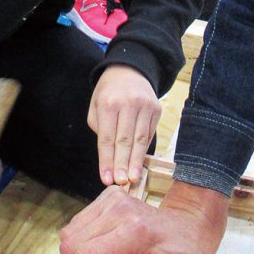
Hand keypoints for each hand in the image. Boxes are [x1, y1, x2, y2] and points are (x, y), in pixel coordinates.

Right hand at [60, 181, 228, 253]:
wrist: (190, 220)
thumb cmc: (184, 252)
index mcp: (135, 231)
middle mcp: (119, 209)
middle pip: (71, 243)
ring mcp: (112, 198)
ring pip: (69, 232)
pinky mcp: (108, 195)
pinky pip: (78, 223)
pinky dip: (80, 242)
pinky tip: (96, 253)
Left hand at [87, 65, 159, 185]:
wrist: (129, 70)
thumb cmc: (108, 92)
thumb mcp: (96, 106)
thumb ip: (100, 129)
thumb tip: (110, 156)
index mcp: (108, 103)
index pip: (107, 137)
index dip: (106, 160)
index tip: (106, 179)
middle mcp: (128, 104)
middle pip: (125, 140)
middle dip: (122, 164)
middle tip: (120, 183)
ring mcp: (145, 106)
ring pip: (140, 139)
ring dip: (136, 161)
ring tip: (132, 178)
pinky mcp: (157, 109)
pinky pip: (150, 133)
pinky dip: (144, 150)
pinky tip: (140, 163)